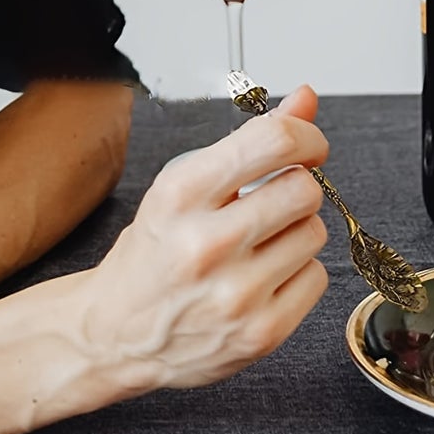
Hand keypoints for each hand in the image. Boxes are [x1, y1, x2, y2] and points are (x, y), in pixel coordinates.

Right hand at [81, 86, 330, 391]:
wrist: (117, 334)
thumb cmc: (153, 255)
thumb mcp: (183, 185)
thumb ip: (250, 142)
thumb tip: (305, 99)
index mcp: (181, 194)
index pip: (274, 141)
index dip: (306, 136)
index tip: (307, 145)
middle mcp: (207, 243)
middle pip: (303, 189)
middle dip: (296, 187)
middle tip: (272, 201)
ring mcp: (236, 293)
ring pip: (314, 233)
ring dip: (295, 231)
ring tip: (259, 243)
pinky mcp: (260, 332)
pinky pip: (316, 277)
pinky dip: (298, 272)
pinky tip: (264, 276)